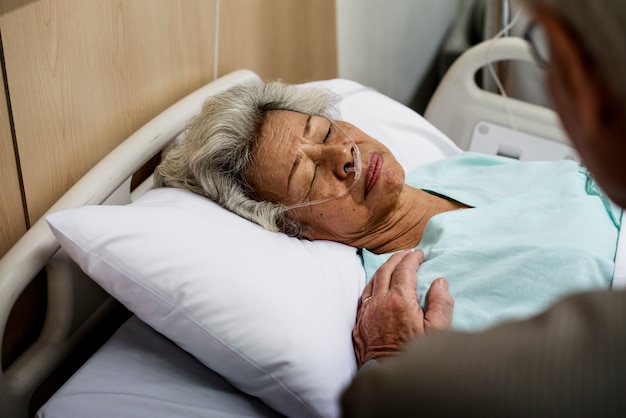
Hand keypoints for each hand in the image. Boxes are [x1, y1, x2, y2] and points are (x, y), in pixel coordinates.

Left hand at [352, 250, 453, 367]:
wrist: (387, 378)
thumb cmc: (415, 357)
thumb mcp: (438, 332)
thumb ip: (440, 304)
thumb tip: (439, 283)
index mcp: (400, 301)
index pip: (405, 270)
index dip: (413, 259)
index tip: (420, 254)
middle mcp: (379, 302)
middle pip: (386, 270)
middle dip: (397, 258)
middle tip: (407, 254)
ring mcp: (366, 312)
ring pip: (372, 281)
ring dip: (383, 269)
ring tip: (393, 264)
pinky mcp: (359, 323)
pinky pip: (364, 296)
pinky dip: (372, 284)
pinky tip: (377, 286)